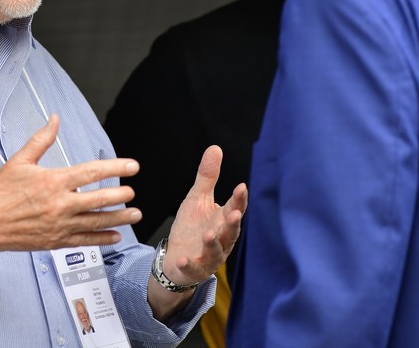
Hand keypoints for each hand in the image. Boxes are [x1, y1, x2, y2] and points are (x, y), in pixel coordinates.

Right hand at [0, 114, 142, 262]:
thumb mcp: (19, 161)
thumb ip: (41, 139)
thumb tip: (54, 118)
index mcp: (53, 181)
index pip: (91, 172)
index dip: (116, 167)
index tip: (132, 166)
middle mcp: (60, 204)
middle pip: (99, 199)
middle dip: (120, 195)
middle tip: (133, 192)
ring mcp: (59, 225)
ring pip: (96, 222)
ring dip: (119, 218)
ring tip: (135, 213)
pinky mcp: (56, 241)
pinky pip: (85, 240)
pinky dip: (102, 239)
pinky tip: (116, 236)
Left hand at [162, 146, 247, 285]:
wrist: (177, 258)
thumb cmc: (192, 227)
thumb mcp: (197, 199)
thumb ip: (208, 177)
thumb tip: (215, 148)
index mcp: (222, 220)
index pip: (235, 208)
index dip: (239, 199)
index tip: (241, 187)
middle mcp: (221, 239)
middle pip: (230, 232)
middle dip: (232, 223)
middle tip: (234, 213)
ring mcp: (209, 256)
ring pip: (216, 251)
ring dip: (213, 244)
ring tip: (208, 235)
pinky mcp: (194, 269)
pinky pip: (193, 268)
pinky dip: (189, 264)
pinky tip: (184, 259)